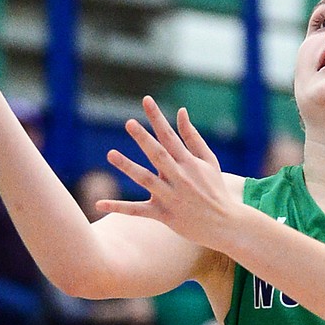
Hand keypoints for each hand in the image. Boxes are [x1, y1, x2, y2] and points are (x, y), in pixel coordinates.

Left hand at [104, 97, 243, 248]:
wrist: (224, 224)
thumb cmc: (215, 189)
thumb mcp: (209, 160)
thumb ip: (192, 136)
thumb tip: (181, 111)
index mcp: (189, 162)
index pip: (170, 136)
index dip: (157, 118)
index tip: (146, 100)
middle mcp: (179, 178)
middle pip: (158, 155)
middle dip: (144, 139)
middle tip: (129, 123)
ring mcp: (170, 197)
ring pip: (146, 180)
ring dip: (128, 167)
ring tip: (111, 154)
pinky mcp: (163, 215)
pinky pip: (137, 211)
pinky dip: (119, 207)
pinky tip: (99, 204)